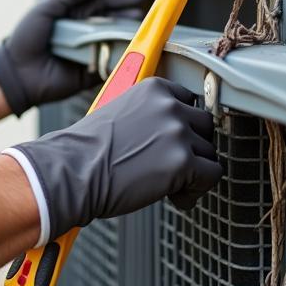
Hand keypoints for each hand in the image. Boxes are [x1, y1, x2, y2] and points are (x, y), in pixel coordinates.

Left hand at [0, 0, 142, 115]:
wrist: (18, 74)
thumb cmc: (28, 37)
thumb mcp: (47, 8)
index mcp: (76, 10)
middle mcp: (88, 26)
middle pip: (113, 11)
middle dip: (125, 4)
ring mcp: (94, 46)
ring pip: (117, 33)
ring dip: (129, 25)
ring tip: (136, 18)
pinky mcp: (97, 68)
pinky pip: (114, 59)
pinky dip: (125, 51)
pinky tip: (134, 42)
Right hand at [7, 78, 220, 239]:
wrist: (73, 171)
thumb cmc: (87, 150)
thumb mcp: (118, 112)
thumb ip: (147, 113)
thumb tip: (166, 128)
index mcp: (153, 89)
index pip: (190, 101)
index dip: (183, 125)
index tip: (173, 140)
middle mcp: (169, 105)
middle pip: (205, 126)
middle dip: (191, 147)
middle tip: (169, 165)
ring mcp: (178, 133)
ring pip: (209, 153)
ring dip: (193, 171)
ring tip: (167, 183)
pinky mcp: (183, 162)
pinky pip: (212, 176)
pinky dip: (195, 191)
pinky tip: (174, 196)